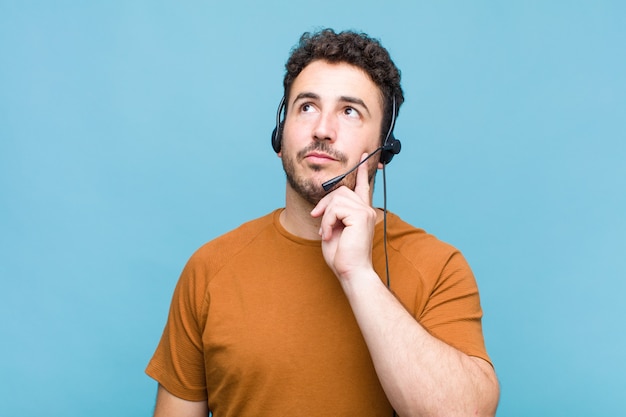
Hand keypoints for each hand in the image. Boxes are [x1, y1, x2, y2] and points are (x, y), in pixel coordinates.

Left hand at [310, 153, 377, 279]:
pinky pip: (335, 209)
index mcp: (362, 213)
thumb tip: (327, 204)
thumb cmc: (342, 256)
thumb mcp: (334, 229)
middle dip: (324, 202)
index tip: (362, 156)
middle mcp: (367, 210)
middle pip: (341, 191)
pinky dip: (326, 222)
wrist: (351, 271)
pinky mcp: (360, 216)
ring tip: (325, 232)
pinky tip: (327, 235)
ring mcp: (365, 212)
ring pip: (336, 199)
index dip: (362, 172)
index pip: (363, 187)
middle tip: (317, 217)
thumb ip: (334, 214)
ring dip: (325, 216)